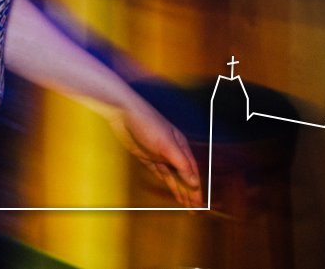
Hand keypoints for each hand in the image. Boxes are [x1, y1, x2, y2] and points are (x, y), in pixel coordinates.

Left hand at [106, 93, 202, 207]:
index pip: (192, 172)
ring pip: (172, 176)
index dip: (196, 189)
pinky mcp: (146, 156)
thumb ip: (181, 164)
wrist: (124, 113)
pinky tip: (171, 189)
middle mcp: (172, 151)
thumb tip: (195, 183)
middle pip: (183, 176)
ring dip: (179, 190)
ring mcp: (159, 154)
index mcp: (181, 147)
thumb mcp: (167, 146)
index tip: (200, 204)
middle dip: (190, 193)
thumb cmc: (148, 124)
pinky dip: (166, 182)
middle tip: (195, 210)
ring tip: (185, 205)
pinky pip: (159, 172)